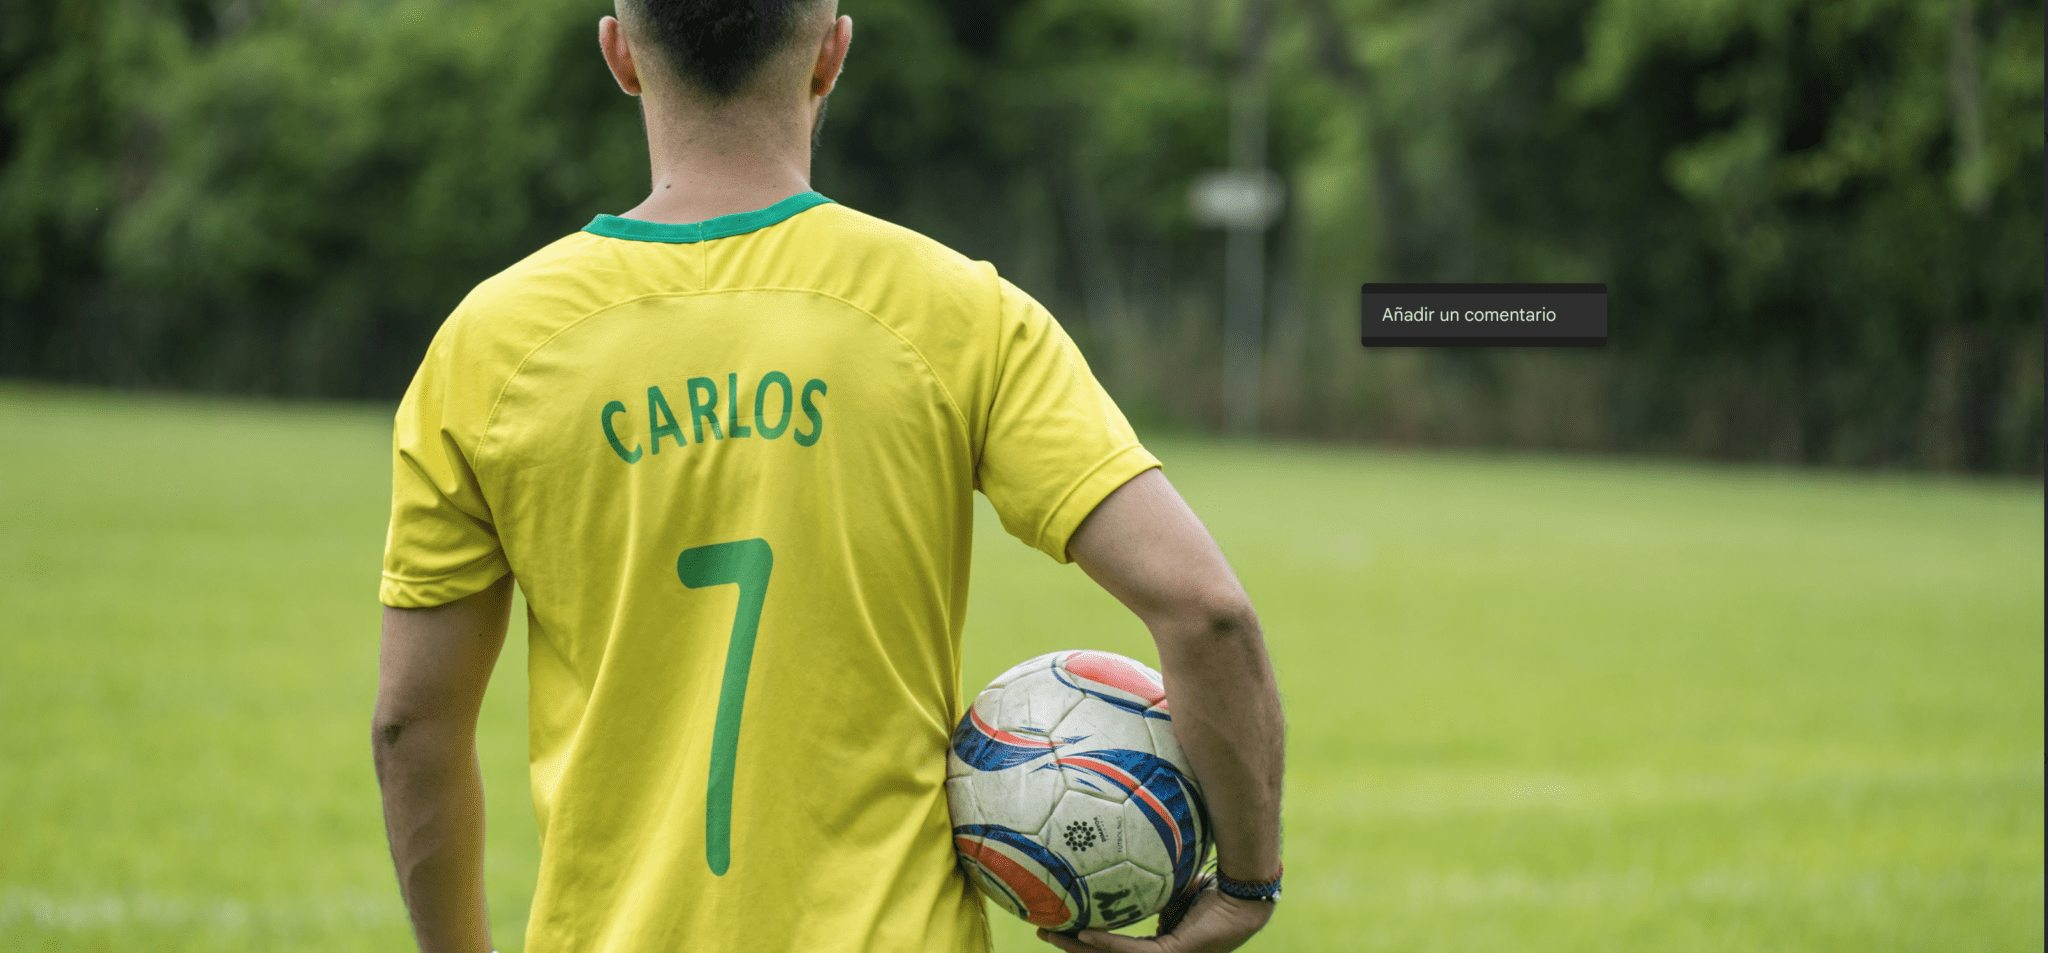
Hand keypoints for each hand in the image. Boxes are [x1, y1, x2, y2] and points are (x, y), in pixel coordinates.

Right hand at [1035, 883, 1273, 952]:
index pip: (1117, 946)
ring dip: (1079, 948)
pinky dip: (1106, 943)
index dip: (1088, 939)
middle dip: (1072, 947)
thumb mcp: (1171, 877)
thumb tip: (1123, 833)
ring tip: (1051, 935)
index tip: (1062, 924)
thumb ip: (1147, 871)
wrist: (1246, 890)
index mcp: (1160, 942)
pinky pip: (1132, 950)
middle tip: (1043, 932)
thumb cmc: (1216, 881)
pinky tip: (1082, 934)